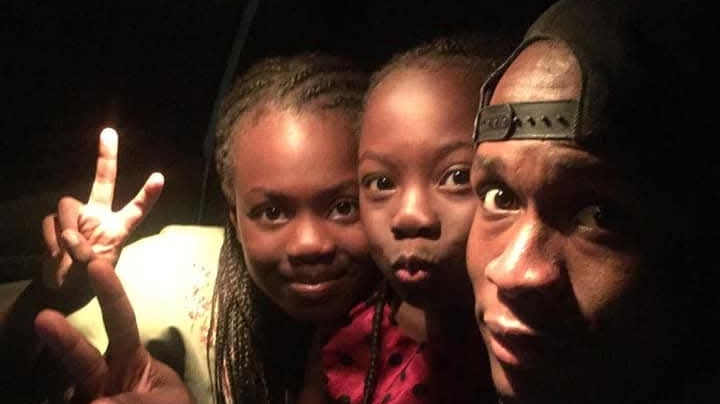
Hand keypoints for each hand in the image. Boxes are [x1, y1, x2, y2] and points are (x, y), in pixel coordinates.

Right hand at [34, 258, 194, 403]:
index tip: (98, 265)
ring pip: (68, 386)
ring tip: (98, 402)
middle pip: (81, 353)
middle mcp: (105, 374)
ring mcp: (87, 396)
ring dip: (67, 384)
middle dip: (64, 337)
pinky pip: (67, 403)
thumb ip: (139, 400)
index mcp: (133, 359)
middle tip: (44, 318)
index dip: (111, 294)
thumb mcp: (166, 400)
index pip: (121, 321)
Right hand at [40, 128, 163, 311]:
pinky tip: (56, 255)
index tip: (160, 177)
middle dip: (106, 157)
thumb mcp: (94, 273)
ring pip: (67, 204)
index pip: (137, 209)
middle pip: (103, 181)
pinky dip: (52, 241)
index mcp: (118, 229)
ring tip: (71, 254)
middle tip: (109, 131)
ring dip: (68, 228)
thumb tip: (70, 234)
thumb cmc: (87, 281)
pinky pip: (50, 223)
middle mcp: (99, 216)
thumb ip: (85, 254)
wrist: (62, 290)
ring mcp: (77, 217)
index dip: (148, 194)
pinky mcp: (55, 222)